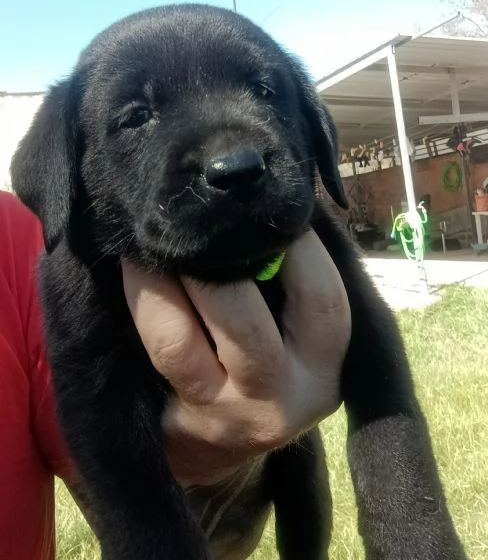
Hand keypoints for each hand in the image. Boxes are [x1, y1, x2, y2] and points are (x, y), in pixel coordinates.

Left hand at [122, 230, 350, 486]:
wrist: (226, 440)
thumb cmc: (271, 362)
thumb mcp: (299, 332)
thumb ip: (294, 281)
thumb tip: (266, 211)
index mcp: (325, 367)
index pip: (320, 299)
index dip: (295, 246)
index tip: (265, 206)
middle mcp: (281, 397)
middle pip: (246, 324)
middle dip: (216, 263)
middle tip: (198, 218)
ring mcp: (223, 413)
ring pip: (183, 341)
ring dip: (166, 279)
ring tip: (155, 239)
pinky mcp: (180, 416)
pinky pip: (158, 348)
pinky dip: (146, 298)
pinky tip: (137, 266)